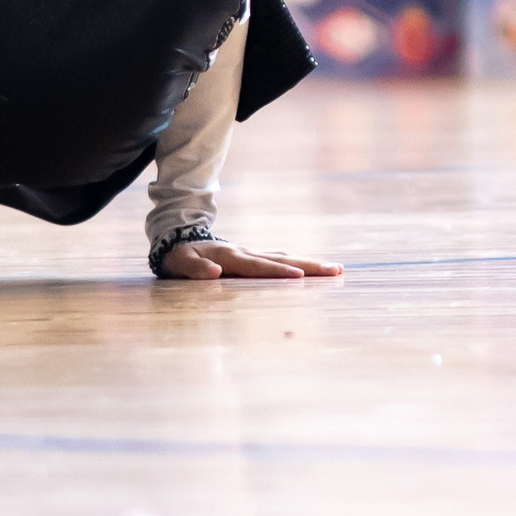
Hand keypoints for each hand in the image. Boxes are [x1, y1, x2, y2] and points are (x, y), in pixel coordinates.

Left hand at [156, 240, 342, 280]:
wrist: (180, 239)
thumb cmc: (180, 257)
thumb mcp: (180, 263)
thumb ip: (195, 269)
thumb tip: (215, 272)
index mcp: (230, 256)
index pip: (257, 266)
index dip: (277, 271)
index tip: (299, 275)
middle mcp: (246, 252)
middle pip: (281, 259)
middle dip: (308, 266)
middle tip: (335, 270)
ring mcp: (252, 253)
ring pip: (285, 257)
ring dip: (310, 263)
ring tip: (336, 269)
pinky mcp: (255, 257)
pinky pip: (280, 260)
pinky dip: (299, 263)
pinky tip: (315, 270)